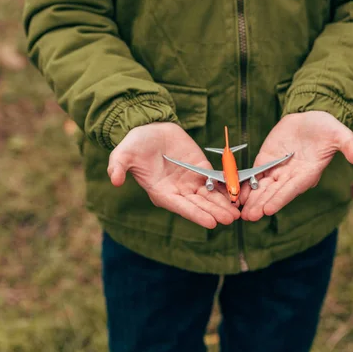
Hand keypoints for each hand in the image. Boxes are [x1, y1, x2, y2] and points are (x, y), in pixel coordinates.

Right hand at [107, 122, 239, 228]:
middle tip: (230, 220)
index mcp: (161, 192)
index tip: (211, 223)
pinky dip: (226, 188)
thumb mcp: (123, 154)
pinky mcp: (201, 169)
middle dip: (214, 212)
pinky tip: (238, 195)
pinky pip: (215, 181)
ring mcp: (191, 181)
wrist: (149, 128)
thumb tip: (114, 181)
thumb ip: (118, 167)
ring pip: (209, 196)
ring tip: (237, 214)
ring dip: (223, 204)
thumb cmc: (134, 144)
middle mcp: (178, 191)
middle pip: (199, 204)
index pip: (181, 207)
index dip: (196, 214)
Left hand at [240, 111, 352, 220]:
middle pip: (275, 193)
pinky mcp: (266, 160)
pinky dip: (246, 184)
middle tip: (249, 217)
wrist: (311, 116)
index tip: (269, 209)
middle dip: (262, 204)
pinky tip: (236, 194)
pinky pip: (255, 175)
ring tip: (241, 212)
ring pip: (263, 187)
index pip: (292, 189)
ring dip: (252, 199)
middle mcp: (292, 175)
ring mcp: (278, 169)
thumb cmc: (327, 127)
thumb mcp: (340, 134)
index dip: (280, 198)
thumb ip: (348, 146)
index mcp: (308, 173)